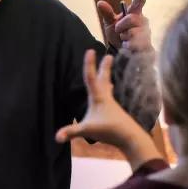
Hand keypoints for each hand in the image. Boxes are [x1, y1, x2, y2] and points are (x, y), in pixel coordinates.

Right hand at [57, 50, 157, 165]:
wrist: (131, 137)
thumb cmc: (109, 131)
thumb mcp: (87, 130)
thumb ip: (71, 132)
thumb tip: (56, 138)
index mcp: (98, 98)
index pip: (90, 78)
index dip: (89, 64)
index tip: (90, 50)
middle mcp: (105, 98)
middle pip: (103, 79)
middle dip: (104, 68)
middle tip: (109, 56)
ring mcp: (112, 106)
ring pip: (107, 89)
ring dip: (106, 79)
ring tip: (108, 74)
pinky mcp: (115, 113)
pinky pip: (109, 99)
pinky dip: (107, 93)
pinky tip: (108, 98)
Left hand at [97, 0, 150, 50]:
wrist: (124, 53)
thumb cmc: (119, 35)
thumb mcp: (111, 24)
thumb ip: (107, 14)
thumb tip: (100, 3)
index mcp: (134, 13)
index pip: (138, 3)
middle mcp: (143, 21)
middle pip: (131, 19)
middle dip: (121, 26)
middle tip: (119, 31)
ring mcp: (146, 33)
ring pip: (132, 33)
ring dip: (124, 37)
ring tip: (125, 40)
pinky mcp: (147, 44)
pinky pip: (134, 44)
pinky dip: (127, 46)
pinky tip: (128, 46)